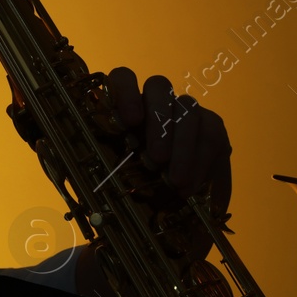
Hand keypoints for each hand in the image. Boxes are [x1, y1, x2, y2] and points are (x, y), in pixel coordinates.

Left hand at [106, 67, 231, 217]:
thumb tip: (84, 170)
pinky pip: (210, 134)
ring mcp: (185, 114)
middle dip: (158, 119)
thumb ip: (101, 168)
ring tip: (176, 183)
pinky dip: (200, 163)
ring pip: (188, 108)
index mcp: (125, 110)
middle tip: (156, 159)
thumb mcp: (113, 183)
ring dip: (183, 147)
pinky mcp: (211, 129)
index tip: (129, 121)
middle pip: (159, 86)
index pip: (123, 78)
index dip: (125, 93)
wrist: (174, 217)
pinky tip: (191, 186)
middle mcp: (155, 105)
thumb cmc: (135, 196)